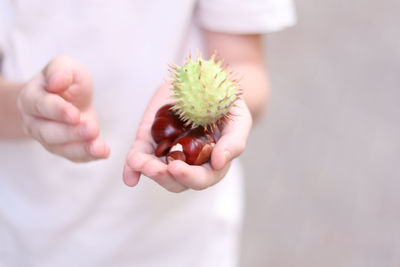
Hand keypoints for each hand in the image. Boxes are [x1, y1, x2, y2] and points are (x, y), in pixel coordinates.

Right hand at [17, 56, 109, 161]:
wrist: (71, 98)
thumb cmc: (67, 81)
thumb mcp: (65, 66)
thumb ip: (61, 71)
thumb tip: (56, 82)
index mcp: (31, 98)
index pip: (42, 106)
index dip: (58, 111)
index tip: (75, 115)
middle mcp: (34, 121)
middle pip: (48, 132)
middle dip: (71, 133)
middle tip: (92, 129)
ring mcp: (46, 139)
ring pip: (59, 148)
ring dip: (80, 148)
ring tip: (99, 147)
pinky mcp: (63, 149)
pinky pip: (72, 156)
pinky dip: (88, 156)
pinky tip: (102, 152)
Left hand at [123, 84, 251, 191]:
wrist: (208, 82)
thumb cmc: (228, 105)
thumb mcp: (238, 119)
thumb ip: (234, 141)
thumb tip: (219, 162)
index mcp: (212, 162)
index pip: (202, 178)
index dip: (190, 177)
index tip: (177, 168)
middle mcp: (190, 162)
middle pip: (177, 181)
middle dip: (164, 177)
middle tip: (155, 168)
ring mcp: (169, 151)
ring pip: (157, 171)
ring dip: (147, 171)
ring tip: (139, 163)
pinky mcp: (151, 139)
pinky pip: (141, 155)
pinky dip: (133, 166)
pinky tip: (129, 176)